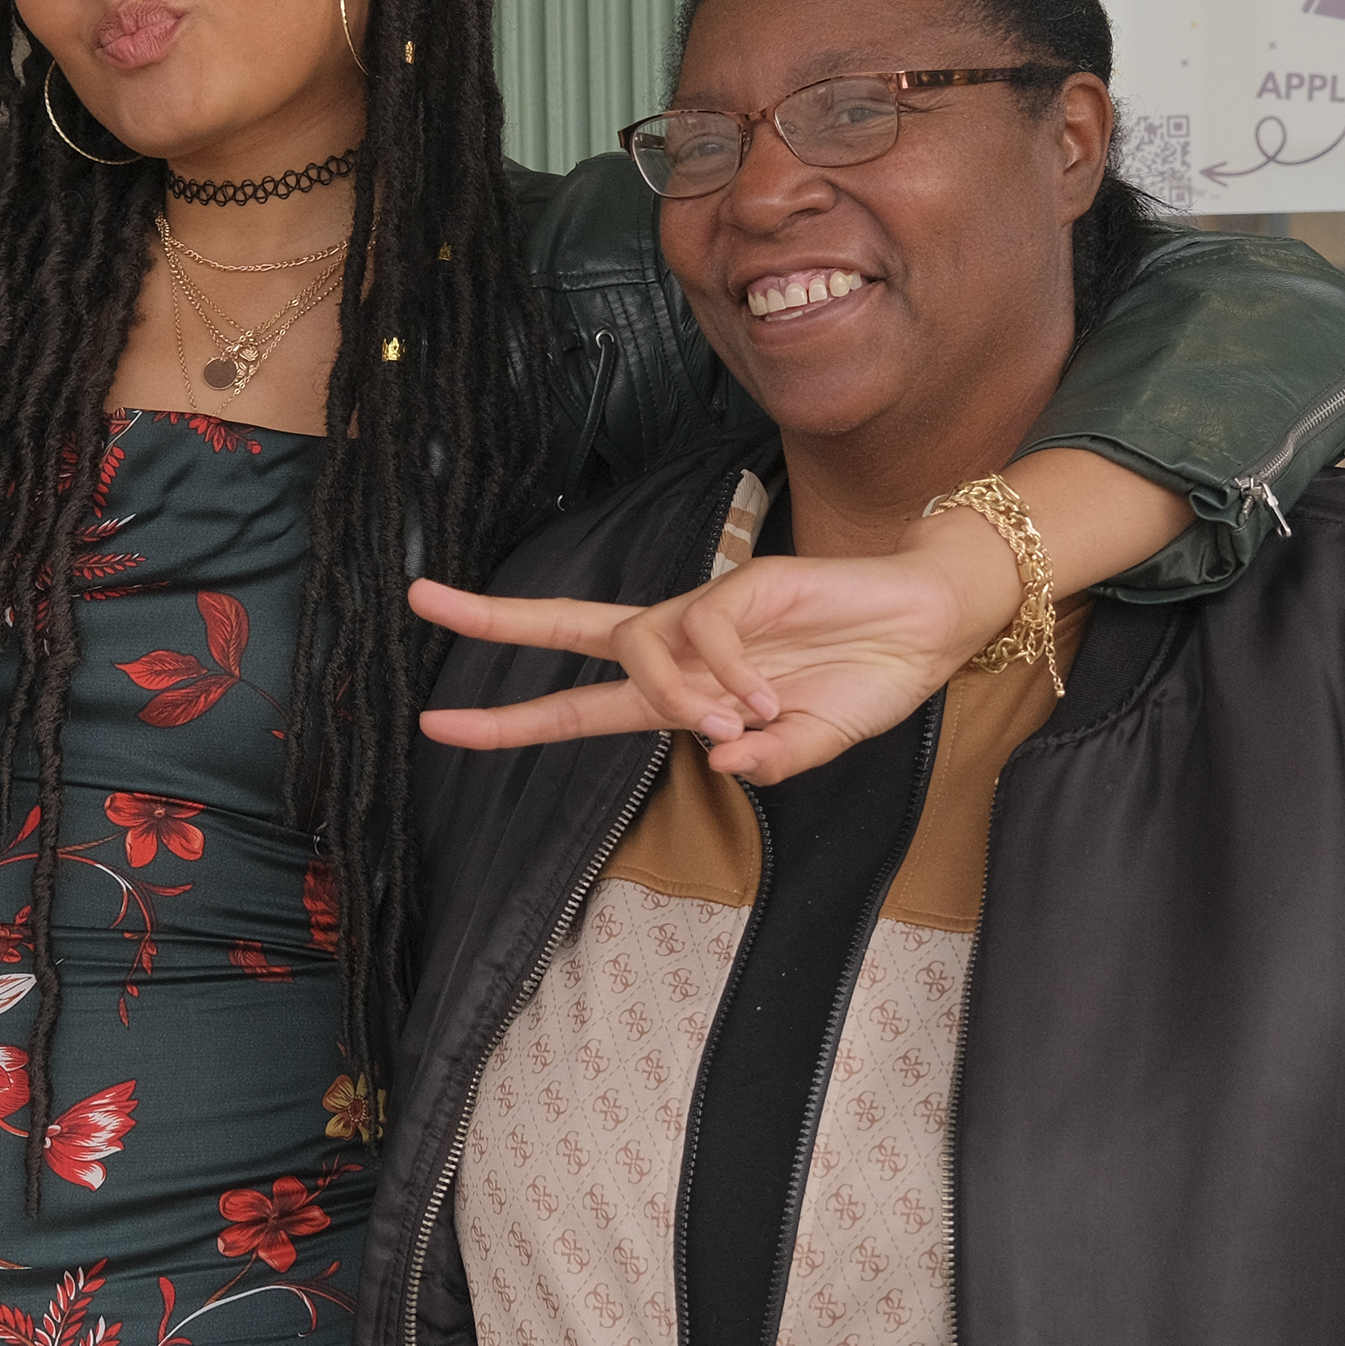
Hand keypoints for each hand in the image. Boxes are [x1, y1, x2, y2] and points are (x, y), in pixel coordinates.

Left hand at [407, 511, 1020, 782]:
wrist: (924, 630)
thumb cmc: (862, 685)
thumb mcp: (810, 746)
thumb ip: (768, 759)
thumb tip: (722, 756)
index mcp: (677, 696)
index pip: (576, 705)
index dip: (508, 721)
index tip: (436, 726)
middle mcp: (678, 649)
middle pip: (570, 626)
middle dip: (494, 619)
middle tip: (420, 600)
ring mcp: (708, 613)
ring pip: (648, 647)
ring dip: (685, 694)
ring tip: (750, 717)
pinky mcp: (745, 586)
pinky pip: (710, 630)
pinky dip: (734, 672)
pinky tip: (775, 694)